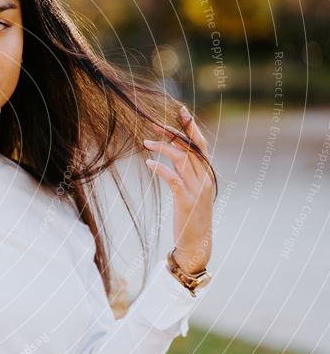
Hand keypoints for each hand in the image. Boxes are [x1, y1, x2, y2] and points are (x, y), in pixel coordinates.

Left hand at [143, 106, 214, 273]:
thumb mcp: (191, 190)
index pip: (201, 145)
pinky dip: (160, 168)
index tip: (180, 110)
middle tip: (154, 123)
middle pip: (191, 147)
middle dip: (173, 132)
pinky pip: (173, 178)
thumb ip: (186, 172)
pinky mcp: (186, 201)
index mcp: (208, 174)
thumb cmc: (190, 216)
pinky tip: (148, 163)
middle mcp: (205, 179)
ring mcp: (197, 190)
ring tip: (145, 143)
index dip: (191, 127)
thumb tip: (174, 152)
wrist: (197, 243)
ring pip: (182, 159)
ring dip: (163, 148)